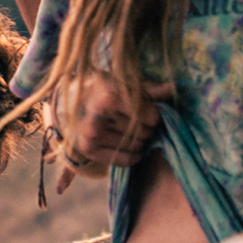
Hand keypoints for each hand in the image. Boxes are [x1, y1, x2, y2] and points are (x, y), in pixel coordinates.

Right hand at [54, 69, 171, 168]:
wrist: (70, 101)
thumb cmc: (102, 89)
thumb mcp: (124, 83)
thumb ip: (148, 89)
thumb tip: (171, 88)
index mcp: (108, 97)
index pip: (150, 116)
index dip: (154, 115)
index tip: (149, 111)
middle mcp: (98, 118)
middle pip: (144, 132)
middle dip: (148, 128)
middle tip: (141, 122)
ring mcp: (91, 136)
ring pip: (136, 146)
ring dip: (141, 141)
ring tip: (134, 131)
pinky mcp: (88, 150)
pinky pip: (125, 159)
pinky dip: (134, 155)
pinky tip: (132, 146)